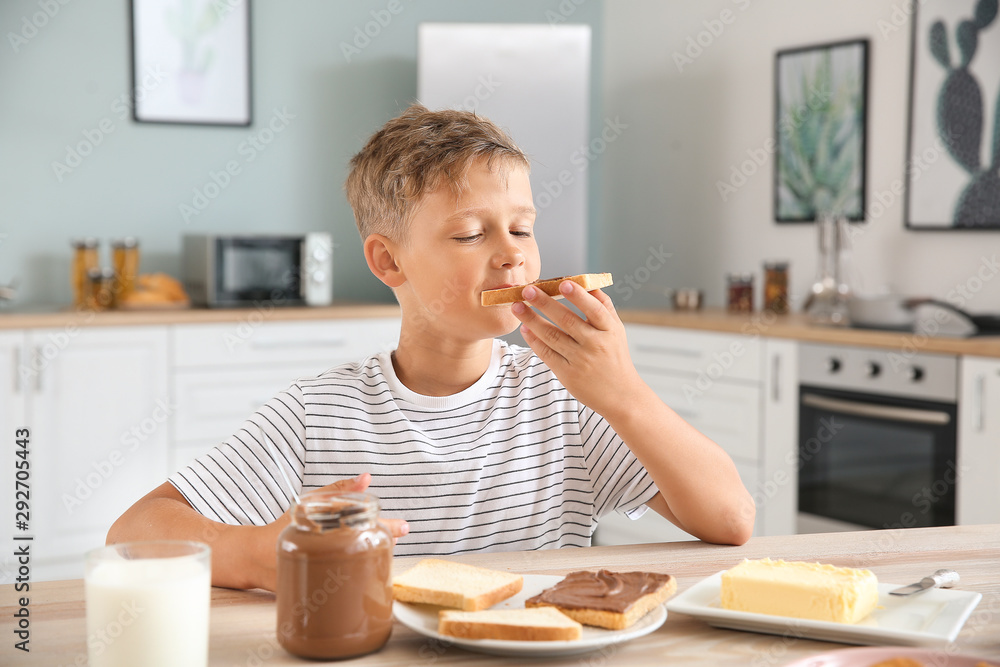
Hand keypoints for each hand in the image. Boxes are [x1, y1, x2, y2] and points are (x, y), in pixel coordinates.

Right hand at [253, 472, 408, 590]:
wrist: (251, 558)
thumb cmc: (281, 527)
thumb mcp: (309, 503)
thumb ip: (338, 490)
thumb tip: (367, 477)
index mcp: (322, 534)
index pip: (362, 528)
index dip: (387, 528)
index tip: (405, 527)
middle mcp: (322, 558)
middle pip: (365, 552)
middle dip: (383, 543)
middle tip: (396, 535)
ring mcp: (320, 576)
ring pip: (358, 568)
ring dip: (372, 556)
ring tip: (383, 546)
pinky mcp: (316, 590)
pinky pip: (344, 581)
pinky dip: (358, 571)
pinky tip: (366, 565)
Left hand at [511, 280, 644, 419]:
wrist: (620, 395)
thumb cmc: (615, 357)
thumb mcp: (616, 330)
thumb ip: (603, 306)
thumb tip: (587, 282)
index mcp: (610, 330)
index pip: (594, 309)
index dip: (578, 296)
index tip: (563, 283)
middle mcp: (595, 345)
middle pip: (567, 321)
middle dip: (545, 303)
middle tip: (528, 289)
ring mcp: (580, 360)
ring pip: (552, 336)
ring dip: (532, 320)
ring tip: (517, 306)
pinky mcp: (567, 374)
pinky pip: (546, 354)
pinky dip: (534, 340)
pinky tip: (524, 328)